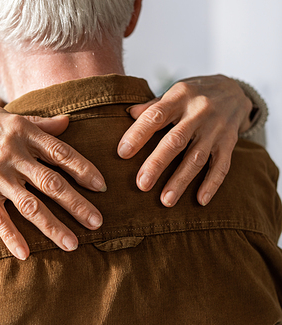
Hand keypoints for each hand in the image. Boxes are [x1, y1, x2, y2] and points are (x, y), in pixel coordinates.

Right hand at [0, 106, 105, 259]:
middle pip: (51, 183)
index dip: (84, 170)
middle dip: (77, 204)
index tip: (101, 186)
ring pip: (30, 205)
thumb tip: (69, 121)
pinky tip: (25, 254)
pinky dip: (11, 237)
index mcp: (24, 133)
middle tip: (97, 222)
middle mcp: (13, 154)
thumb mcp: (9, 117)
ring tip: (73, 244)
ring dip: (53, 226)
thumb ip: (40, 123)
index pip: (61, 153)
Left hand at [117, 75, 251, 206]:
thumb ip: (152, 106)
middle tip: (141, 184)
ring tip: (165, 201)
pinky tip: (200, 200)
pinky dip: (211, 184)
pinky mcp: (230, 142)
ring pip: (196, 157)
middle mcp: (199, 112)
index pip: (155, 115)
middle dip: (157, 163)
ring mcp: (216, 128)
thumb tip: (128, 114)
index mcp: (179, 97)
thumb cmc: (193, 94)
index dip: (138, 134)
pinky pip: (222, 165)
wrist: (235, 90)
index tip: (122, 153)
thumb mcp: (173, 92)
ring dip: (181, 181)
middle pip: (176, 140)